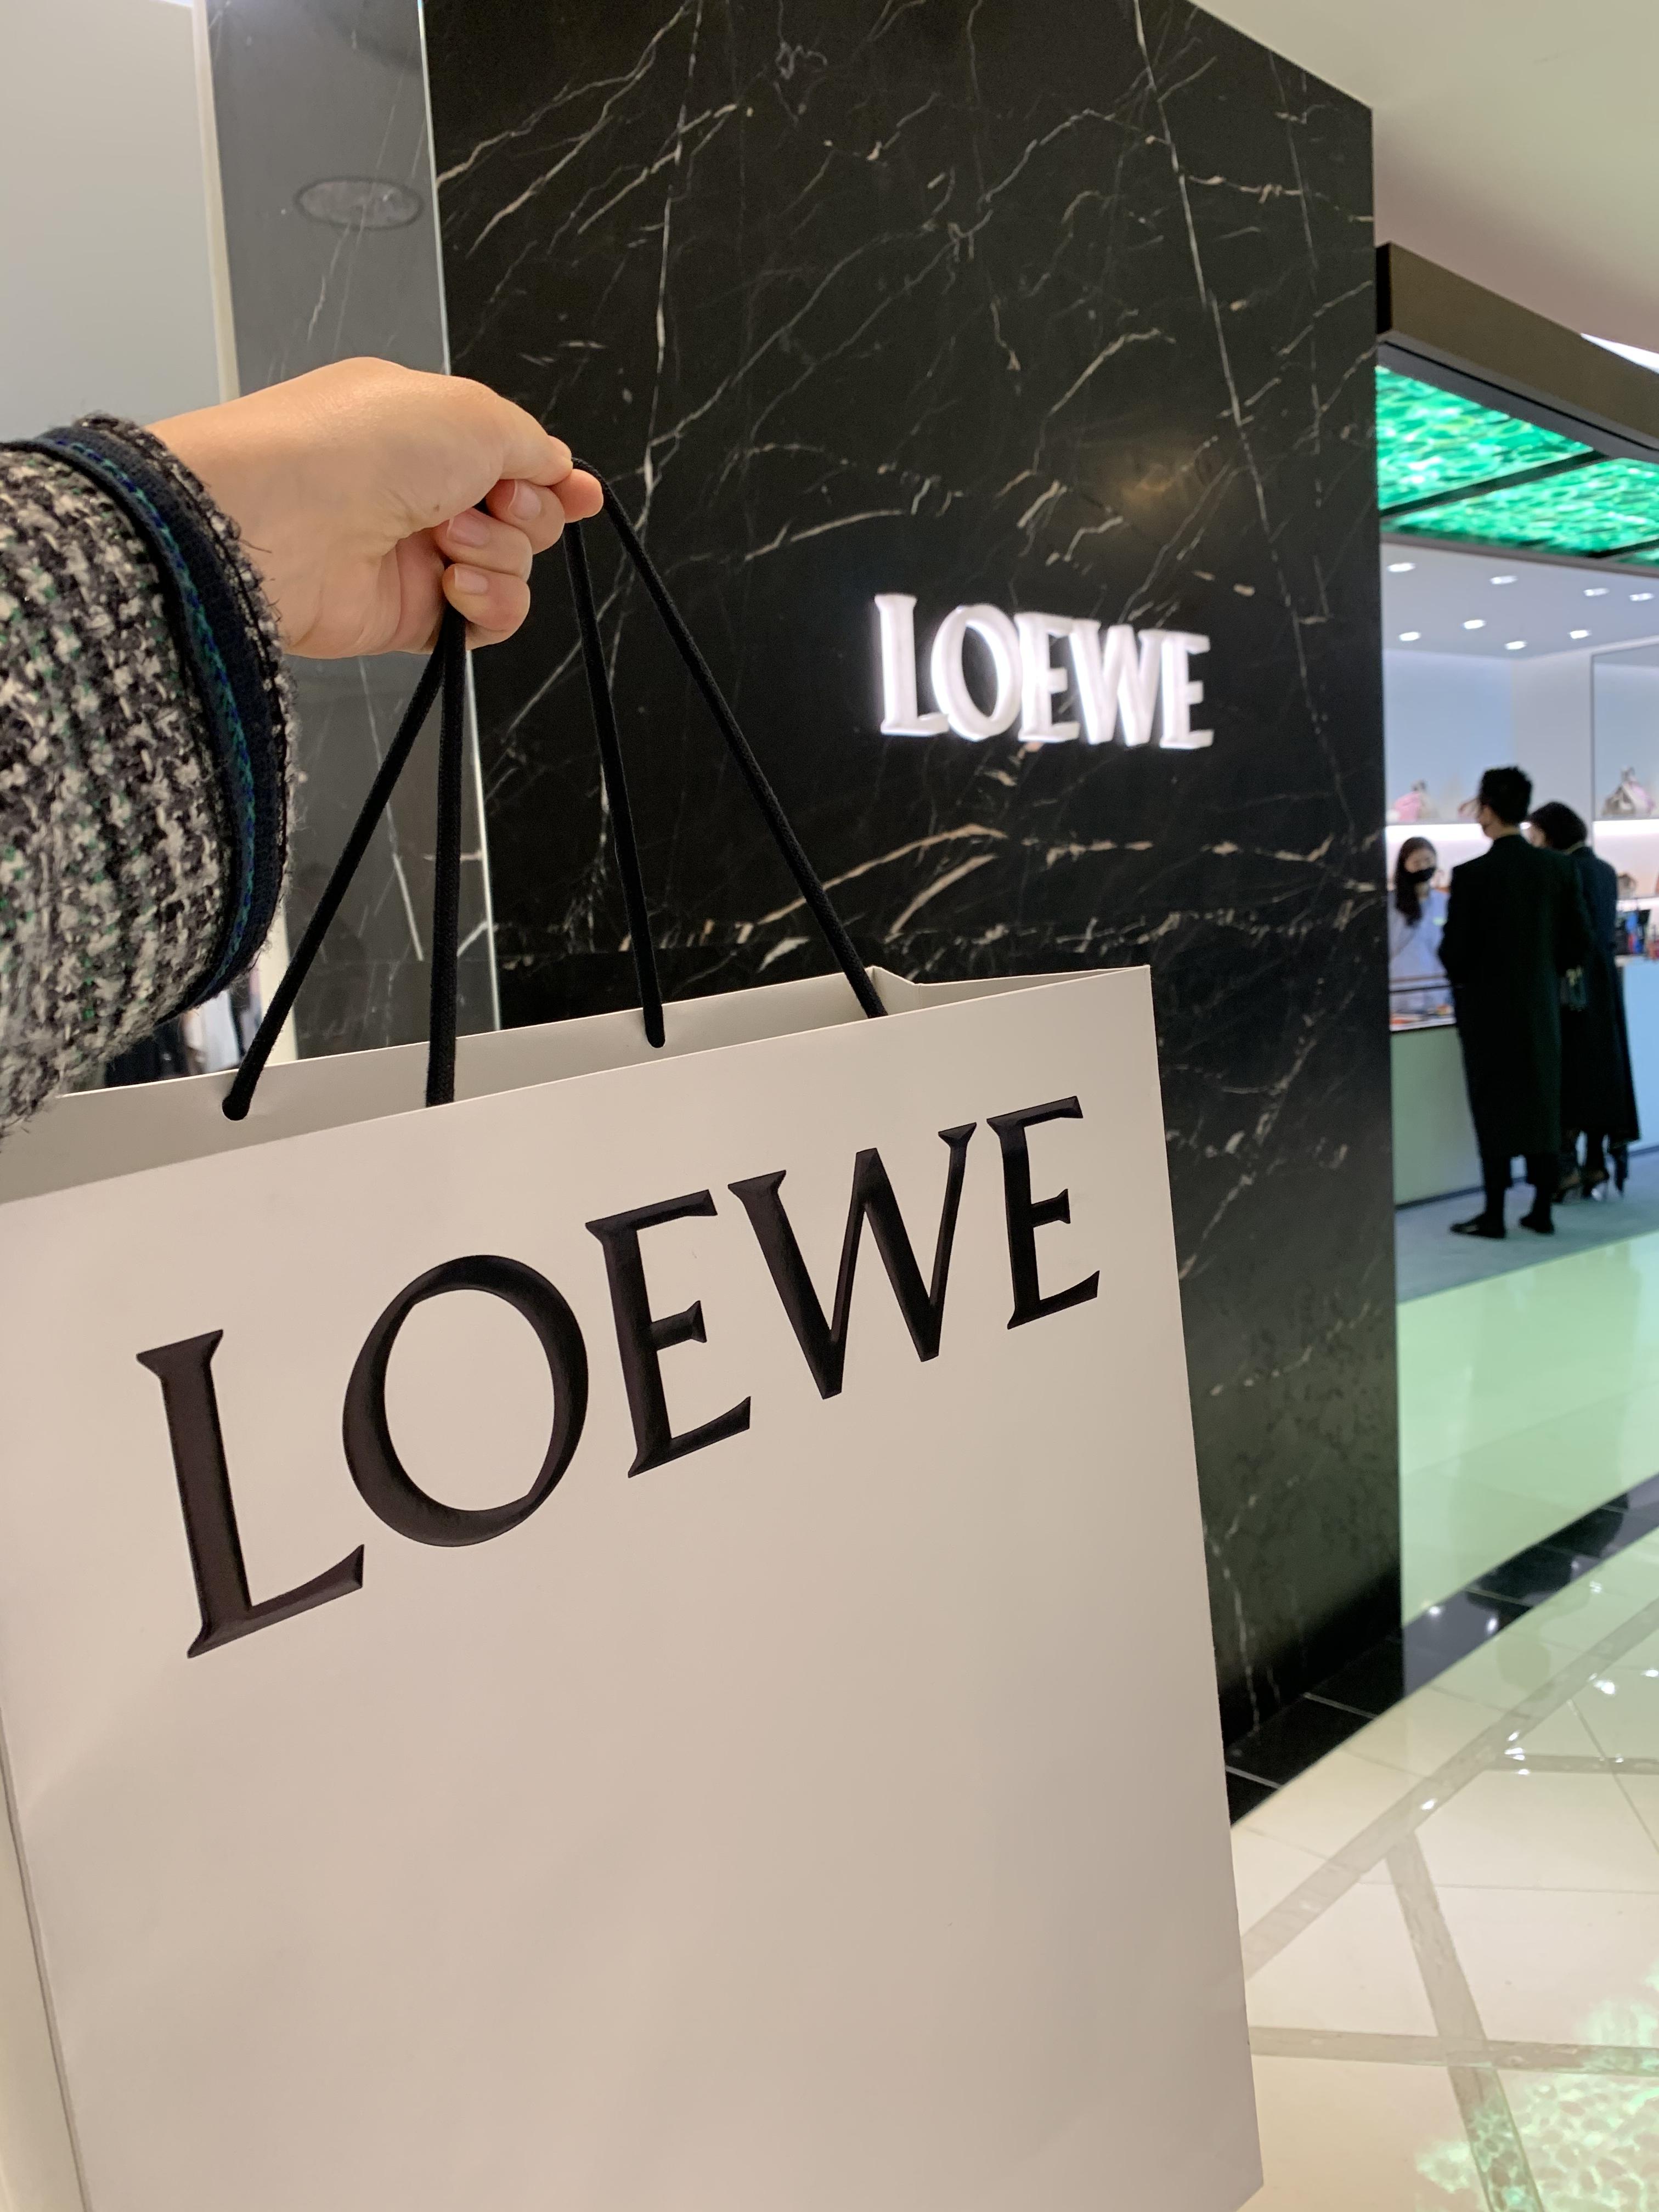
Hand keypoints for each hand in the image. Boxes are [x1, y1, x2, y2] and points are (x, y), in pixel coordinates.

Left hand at [150, 358, 600, 656]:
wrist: (283, 521)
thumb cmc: (356, 448)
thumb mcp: (473, 411)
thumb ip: (532, 442)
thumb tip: (558, 466)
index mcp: (428, 430)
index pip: (513, 458)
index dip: (553, 478)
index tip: (579, 492)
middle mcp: (423, 490)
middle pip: (525, 516)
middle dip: (526, 512)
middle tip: (491, 501)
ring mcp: (417, 553)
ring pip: (513, 569)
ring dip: (500, 555)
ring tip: (447, 540)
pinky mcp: (412, 614)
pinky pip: (487, 621)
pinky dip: (488, 605)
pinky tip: (455, 585)